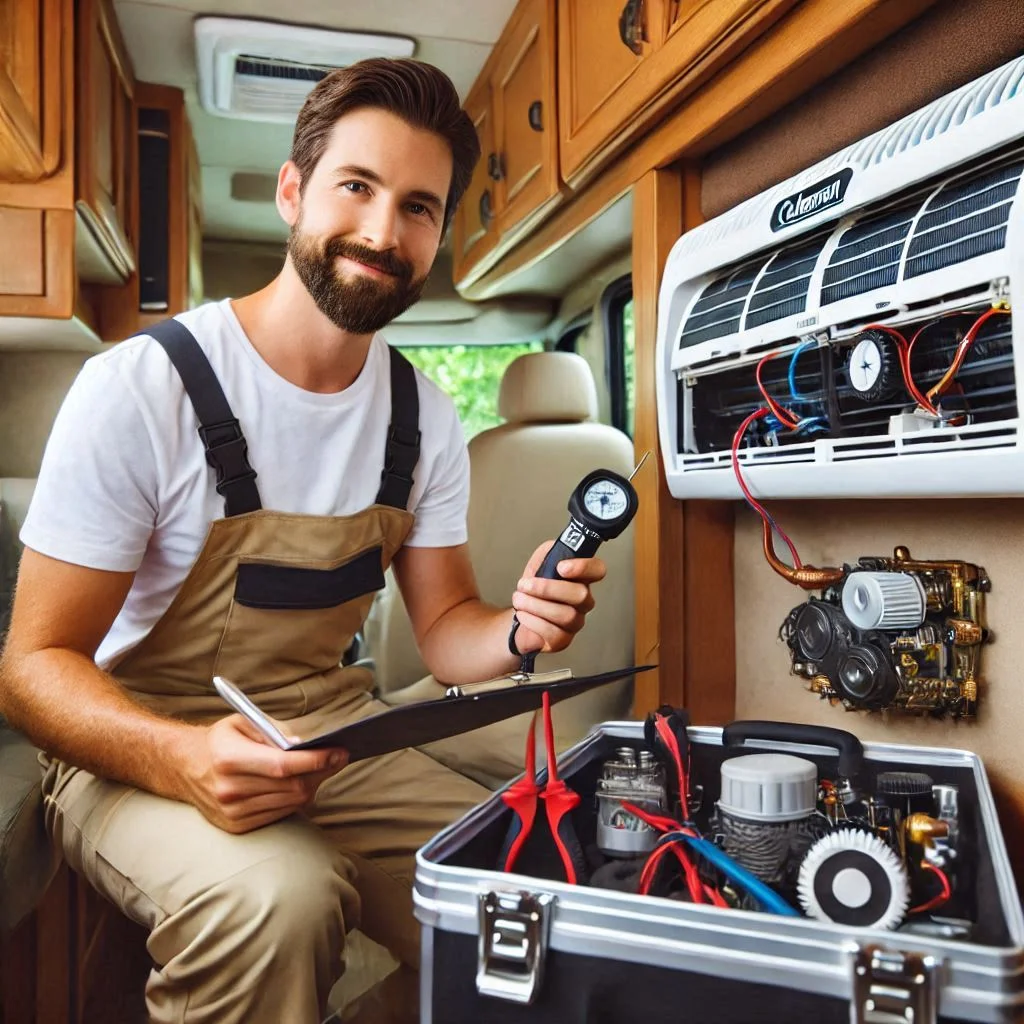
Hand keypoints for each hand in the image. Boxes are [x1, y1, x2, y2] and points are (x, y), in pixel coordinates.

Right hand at [175, 714, 348, 833]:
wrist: (185, 767)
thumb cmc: (221, 740)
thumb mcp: (243, 722)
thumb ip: (274, 731)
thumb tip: (304, 746)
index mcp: (229, 759)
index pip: (282, 765)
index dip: (315, 760)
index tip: (339, 752)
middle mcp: (229, 789)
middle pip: (292, 786)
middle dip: (321, 772)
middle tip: (338, 757)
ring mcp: (232, 812)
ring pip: (291, 802)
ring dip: (312, 785)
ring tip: (320, 769)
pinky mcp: (237, 826)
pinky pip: (281, 814)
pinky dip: (296, 799)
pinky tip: (299, 784)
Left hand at [510, 541, 605, 655]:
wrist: (519, 615)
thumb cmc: (533, 590)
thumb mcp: (538, 564)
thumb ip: (548, 552)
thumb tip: (555, 548)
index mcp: (580, 579)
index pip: (598, 570)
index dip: (585, 567)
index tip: (561, 567)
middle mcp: (582, 601)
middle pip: (580, 594)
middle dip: (548, 588)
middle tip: (525, 585)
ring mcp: (575, 622)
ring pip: (566, 615)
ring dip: (536, 605)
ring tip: (519, 600)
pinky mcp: (562, 640)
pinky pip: (554, 633)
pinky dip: (534, 621)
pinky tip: (523, 615)